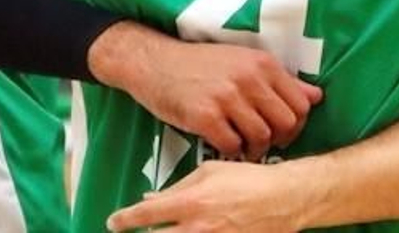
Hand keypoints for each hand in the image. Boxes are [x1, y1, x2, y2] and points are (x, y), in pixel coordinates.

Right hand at [91, 23, 322, 160]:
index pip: (301, 105)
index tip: (281, 130)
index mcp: (263, 63)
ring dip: (254, 148)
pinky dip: (231, 151)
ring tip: (242, 142)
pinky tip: (223, 141)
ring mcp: (227, 97)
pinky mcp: (204, 116)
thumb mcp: (244, 61)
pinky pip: (232, 147)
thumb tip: (316, 97)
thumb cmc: (202, 64)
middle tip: (263, 141)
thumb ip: (280, 80)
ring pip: (262, 138)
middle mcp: (249, 78)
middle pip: (286, 125)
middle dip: (279, 140)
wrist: (155, 62)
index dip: (296, 124)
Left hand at [105, 162, 308, 232]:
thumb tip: (151, 199)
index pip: (145, 216)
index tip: (114, 222)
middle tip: (132, 231)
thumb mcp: (210, 171)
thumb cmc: (248, 179)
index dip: (124, 220)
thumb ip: (178, 187)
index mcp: (190, 203)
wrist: (284, 199)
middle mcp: (197, 228)